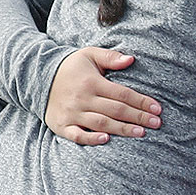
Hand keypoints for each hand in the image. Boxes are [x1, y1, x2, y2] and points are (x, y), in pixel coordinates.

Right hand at [45, 48, 161, 144]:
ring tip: (141, 133)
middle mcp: (82, 98)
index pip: (122, 93)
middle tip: (157, 124)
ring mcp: (71, 113)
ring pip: (100, 123)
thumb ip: (110, 57)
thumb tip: (131, 59)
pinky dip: (90, 138)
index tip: (157, 109)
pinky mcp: (61, 125)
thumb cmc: (71, 68)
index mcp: (92, 82)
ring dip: (121, 129)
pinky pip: (76, 135)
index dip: (141, 101)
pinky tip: (106, 139)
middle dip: (138, 117)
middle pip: (115, 110)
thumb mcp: (89, 55)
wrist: (37, 78)